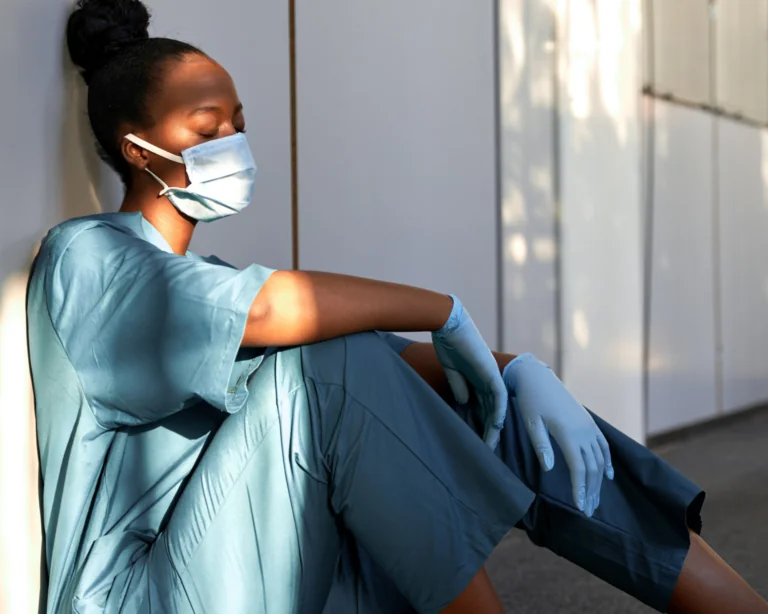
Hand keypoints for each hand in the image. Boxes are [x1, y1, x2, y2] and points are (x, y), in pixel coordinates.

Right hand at [432, 295, 507, 448]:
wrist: (448, 323)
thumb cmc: (447, 342)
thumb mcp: (452, 369)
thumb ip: (459, 385)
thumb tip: (464, 402)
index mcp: (477, 377)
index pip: (482, 405)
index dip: (480, 422)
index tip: (476, 439)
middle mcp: (487, 378)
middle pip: (491, 409)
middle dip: (488, 430)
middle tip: (486, 450)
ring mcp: (491, 375)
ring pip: (496, 406)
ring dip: (494, 426)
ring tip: (490, 445)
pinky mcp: (491, 371)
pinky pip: (498, 395)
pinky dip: (498, 410)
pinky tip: (496, 425)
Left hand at [503, 353, 612, 516]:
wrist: (537, 378)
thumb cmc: (530, 401)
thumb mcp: (531, 422)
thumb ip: (541, 445)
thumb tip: (550, 470)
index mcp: (568, 433)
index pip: (579, 468)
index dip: (580, 489)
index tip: (580, 508)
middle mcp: (583, 431)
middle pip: (593, 467)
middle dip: (591, 491)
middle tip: (587, 512)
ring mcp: (588, 426)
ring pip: (600, 459)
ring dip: (599, 481)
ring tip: (594, 500)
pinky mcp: (588, 422)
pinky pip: (603, 445)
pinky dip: (607, 461)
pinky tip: (608, 476)